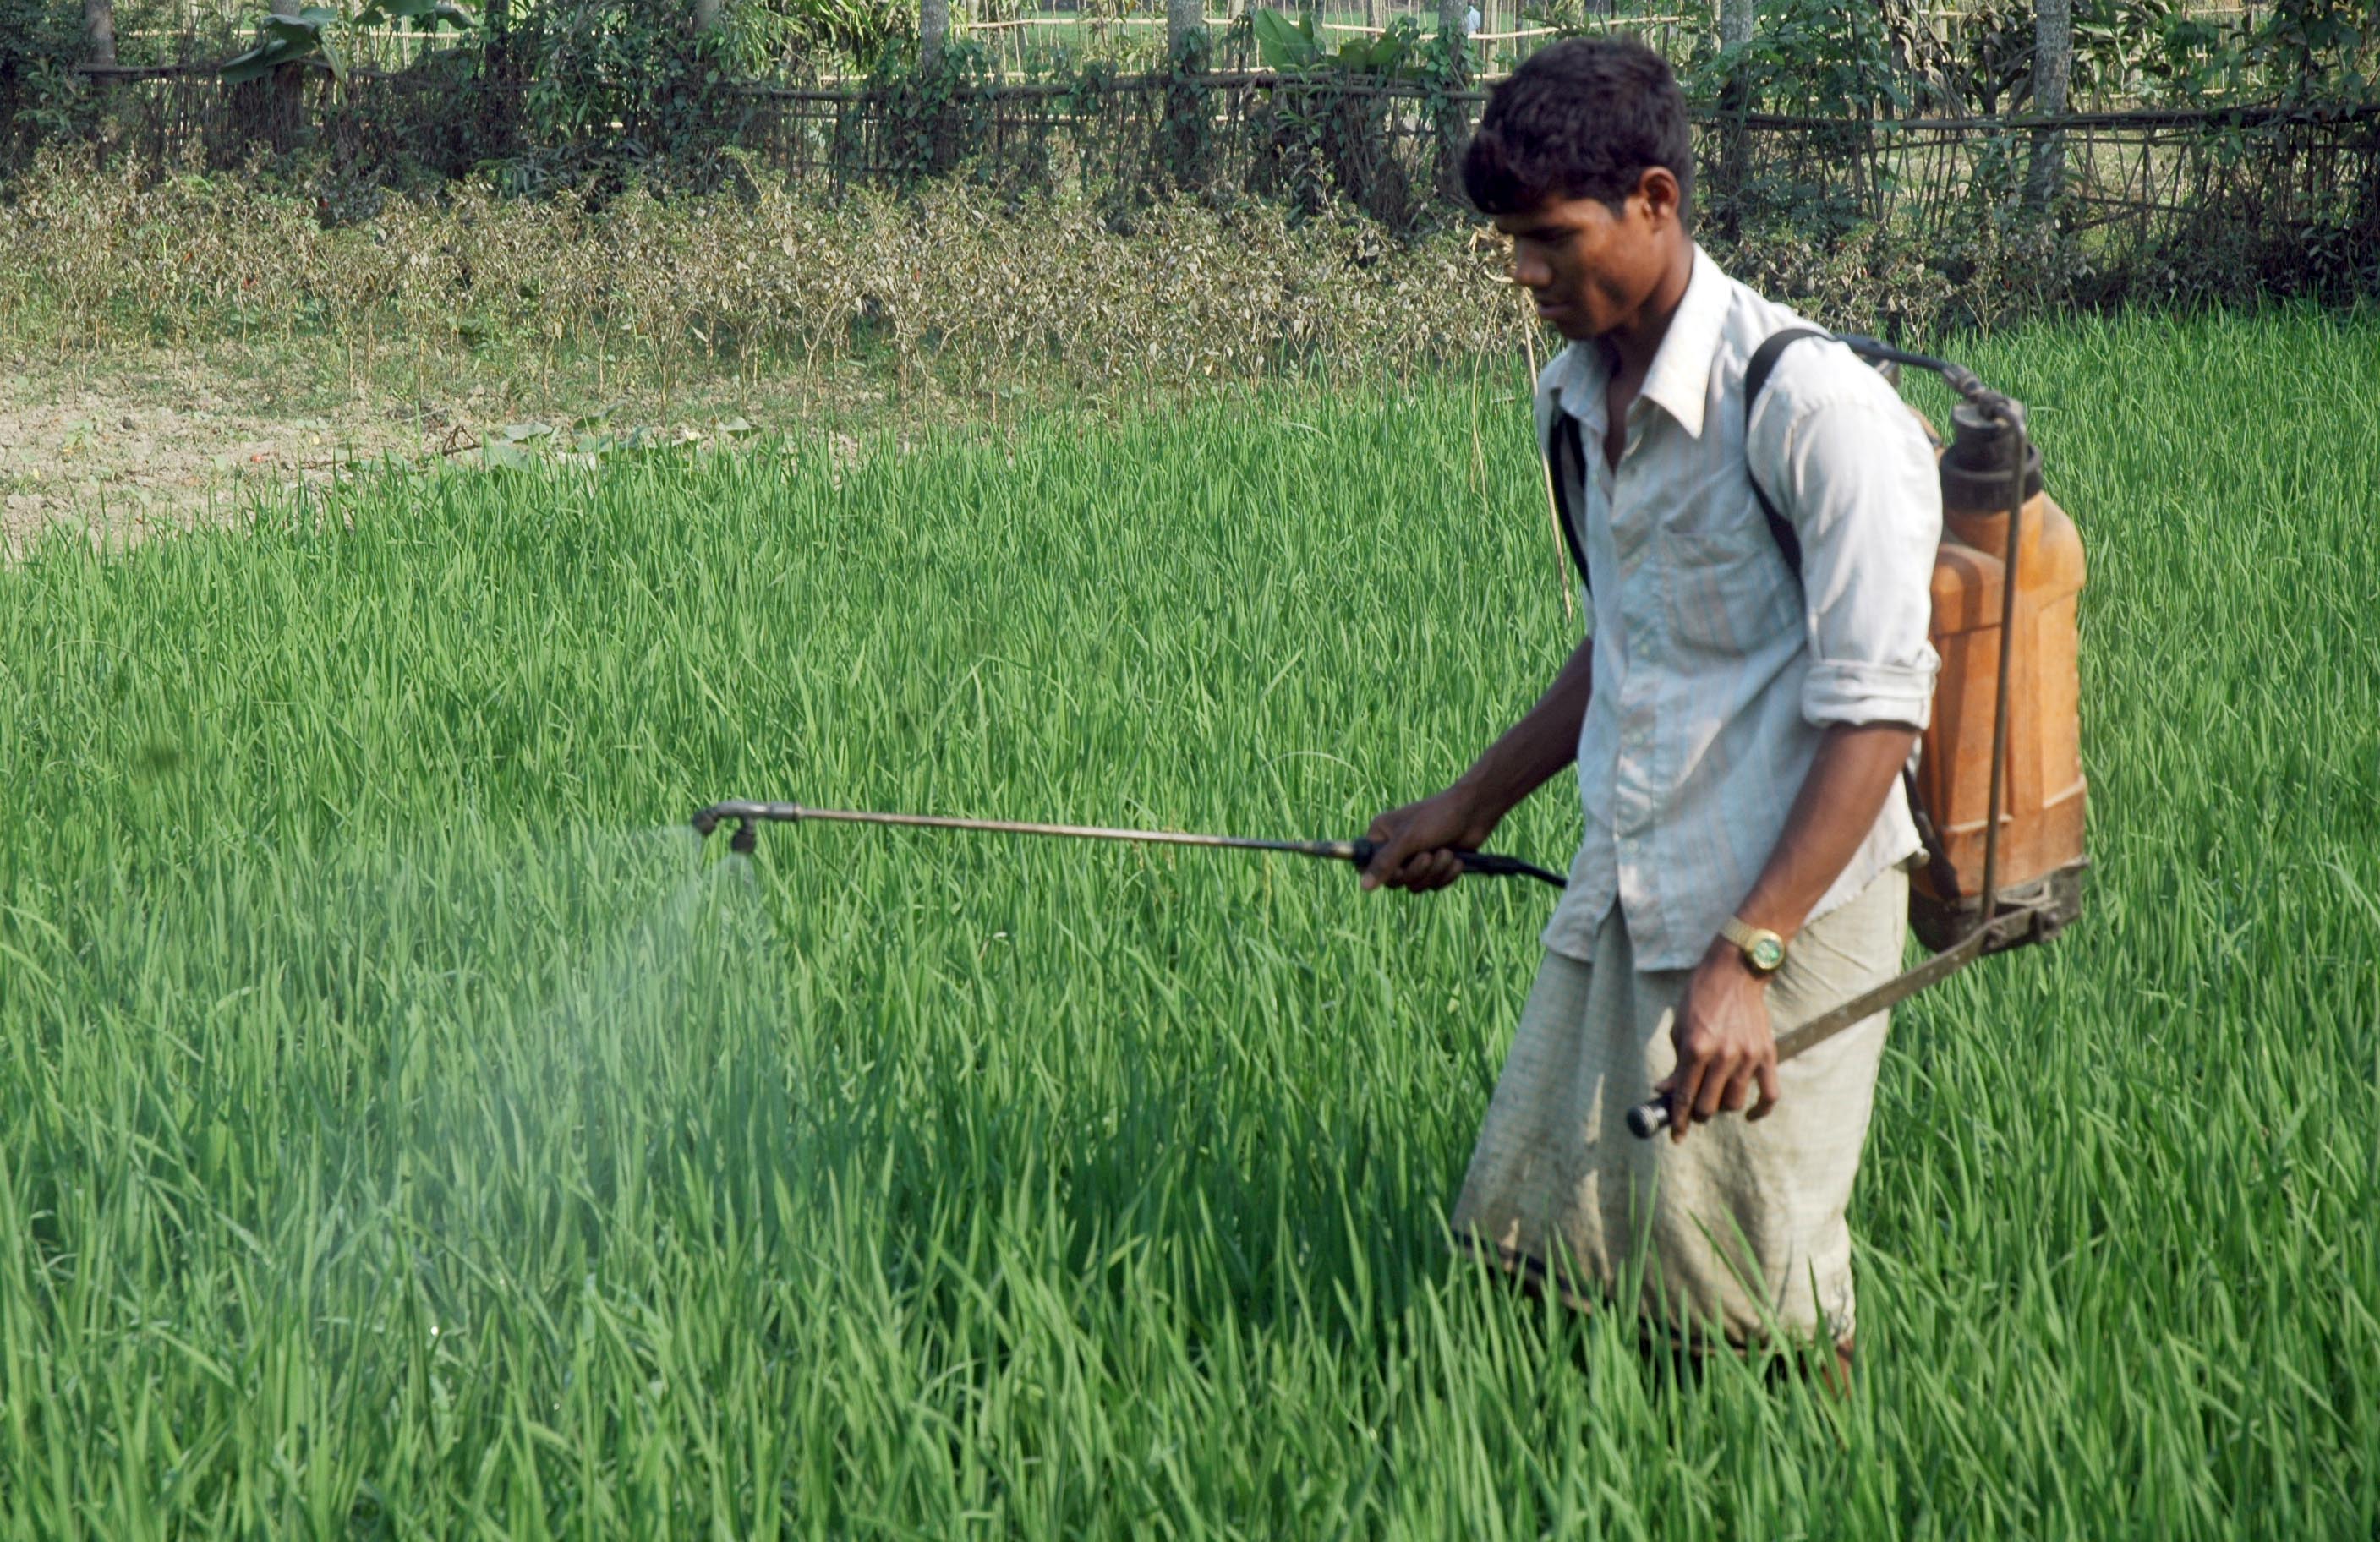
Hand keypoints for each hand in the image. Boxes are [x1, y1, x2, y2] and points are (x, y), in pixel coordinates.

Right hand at [1360, 785, 1498, 892]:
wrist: (1474, 813)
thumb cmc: (1437, 818)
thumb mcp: (1408, 839)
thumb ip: (1384, 863)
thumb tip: (1363, 886)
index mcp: (1381, 835)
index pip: (1366, 863)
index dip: (1379, 873)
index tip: (1397, 870)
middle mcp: (1395, 848)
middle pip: (1394, 881)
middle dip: (1416, 871)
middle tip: (1427, 855)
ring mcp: (1415, 859)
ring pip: (1415, 885)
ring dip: (1435, 872)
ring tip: (1446, 853)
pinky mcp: (1434, 868)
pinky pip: (1433, 885)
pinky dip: (1446, 875)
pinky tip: (1456, 860)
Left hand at [1652, 940, 1781, 1142]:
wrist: (1735, 972)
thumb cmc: (1700, 997)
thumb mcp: (1679, 1028)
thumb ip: (1677, 1064)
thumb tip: (1666, 1091)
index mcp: (1696, 1048)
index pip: (1685, 1097)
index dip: (1679, 1121)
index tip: (1676, 1136)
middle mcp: (1723, 1056)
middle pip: (1710, 1106)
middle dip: (1698, 1114)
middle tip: (1694, 1109)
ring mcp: (1748, 1056)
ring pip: (1735, 1103)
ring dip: (1723, 1106)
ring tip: (1715, 1097)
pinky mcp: (1767, 1054)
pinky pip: (1769, 1094)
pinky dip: (1760, 1110)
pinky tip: (1749, 1114)